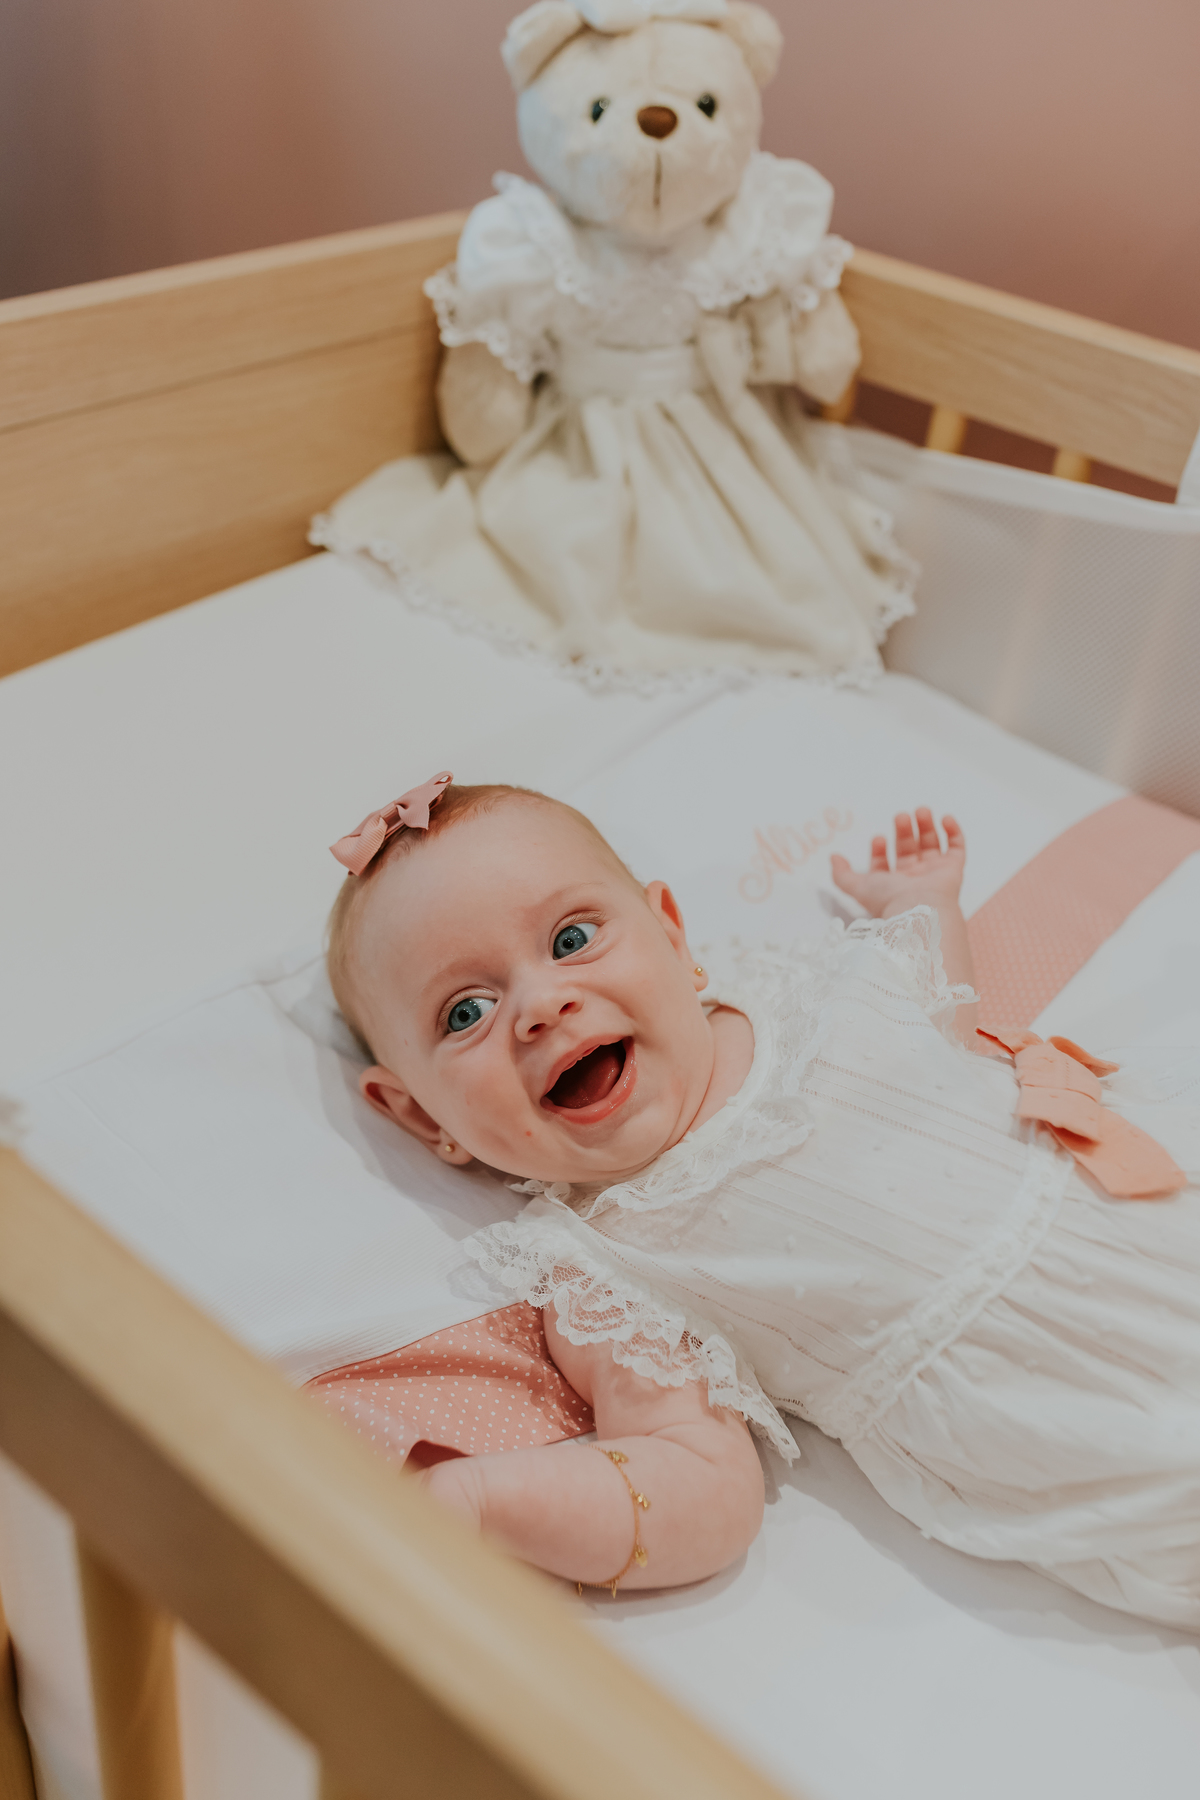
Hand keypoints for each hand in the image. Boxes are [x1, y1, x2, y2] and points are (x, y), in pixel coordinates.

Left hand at [831, 808, 965, 918]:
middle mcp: (914, 879)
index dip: (879, 850)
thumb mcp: (858, 887)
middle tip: (901, 816)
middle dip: (903, 831)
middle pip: (909, 849)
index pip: (885, 863)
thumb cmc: (889, 900)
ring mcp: (935, 874)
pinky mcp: (954, 869)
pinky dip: (953, 831)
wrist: (920, 909)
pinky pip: (957, 848)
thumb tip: (833, 858)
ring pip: (931, 844)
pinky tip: (944, 818)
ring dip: (926, 826)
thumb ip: (842, 875)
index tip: (877, 838)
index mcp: (892, 886)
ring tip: (921, 811)